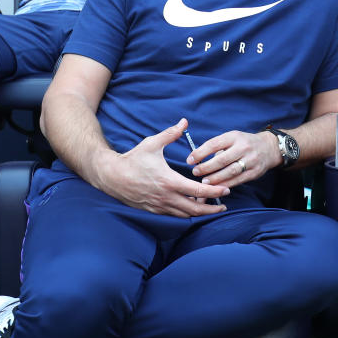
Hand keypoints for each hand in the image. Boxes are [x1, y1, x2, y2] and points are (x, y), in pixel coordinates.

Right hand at [105, 118, 228, 216]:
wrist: (111, 176)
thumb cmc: (133, 159)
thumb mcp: (152, 144)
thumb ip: (171, 134)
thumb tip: (184, 122)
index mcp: (169, 182)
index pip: (198, 191)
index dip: (215, 192)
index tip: (226, 191)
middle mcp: (166, 197)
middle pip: (195, 209)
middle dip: (212, 209)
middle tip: (223, 204)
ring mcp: (159, 206)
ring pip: (185, 215)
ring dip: (199, 212)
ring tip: (209, 205)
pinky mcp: (153, 210)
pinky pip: (174, 216)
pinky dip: (185, 213)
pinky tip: (191, 206)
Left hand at [187, 129, 281, 187]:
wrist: (269, 148)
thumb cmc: (244, 143)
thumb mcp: (232, 138)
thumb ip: (217, 147)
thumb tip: (197, 159)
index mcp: (234, 137)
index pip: (214, 144)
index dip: (200, 153)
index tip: (189, 160)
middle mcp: (243, 147)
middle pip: (222, 160)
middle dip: (206, 167)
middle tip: (195, 172)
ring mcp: (250, 160)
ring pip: (230, 171)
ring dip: (215, 178)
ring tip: (204, 182)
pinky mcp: (254, 172)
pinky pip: (238, 180)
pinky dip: (226, 184)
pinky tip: (217, 187)